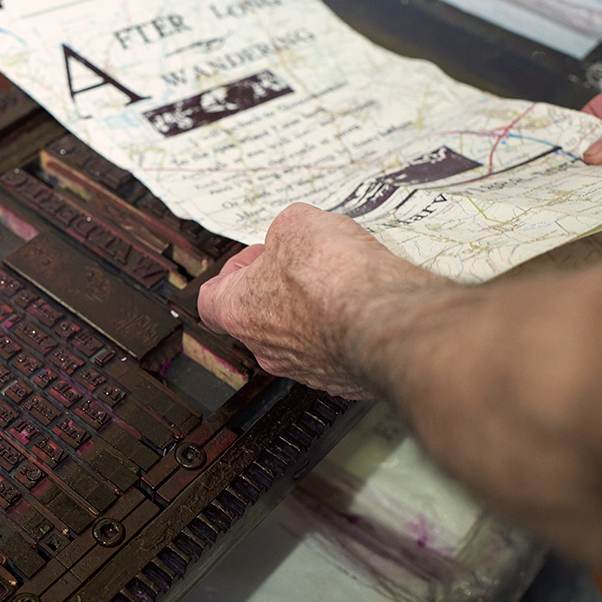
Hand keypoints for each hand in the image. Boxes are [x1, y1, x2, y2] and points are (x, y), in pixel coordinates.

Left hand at [196, 203, 448, 397]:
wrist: (390, 321)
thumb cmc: (337, 279)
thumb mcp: (299, 223)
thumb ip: (284, 229)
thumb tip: (290, 234)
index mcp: (241, 312)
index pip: (212, 300)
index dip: (233, 271)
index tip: (258, 256)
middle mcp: (268, 349)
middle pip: (259, 316)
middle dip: (281, 286)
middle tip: (305, 262)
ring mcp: (306, 369)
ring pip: (300, 336)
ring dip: (316, 308)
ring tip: (343, 278)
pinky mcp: (344, 378)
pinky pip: (336, 349)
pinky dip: (346, 327)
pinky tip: (364, 302)